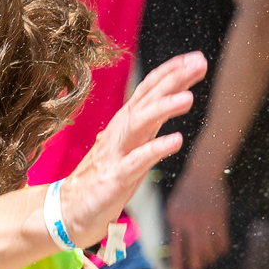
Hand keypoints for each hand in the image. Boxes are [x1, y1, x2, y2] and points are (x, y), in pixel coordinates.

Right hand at [59, 52, 202, 245]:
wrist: (69, 210)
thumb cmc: (105, 176)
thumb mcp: (131, 146)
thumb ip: (150, 124)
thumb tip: (175, 100)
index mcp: (125, 124)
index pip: (148, 90)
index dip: (170, 72)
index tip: (195, 58)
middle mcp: (120, 132)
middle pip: (146, 98)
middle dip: (173, 79)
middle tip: (199, 63)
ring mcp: (116, 153)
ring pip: (139, 123)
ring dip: (163, 108)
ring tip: (188, 98)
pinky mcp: (115, 177)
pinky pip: (138, 160)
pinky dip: (157, 148)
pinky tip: (177, 140)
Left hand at [166, 159, 229, 268]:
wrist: (203, 174)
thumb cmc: (186, 192)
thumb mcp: (173, 207)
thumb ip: (174, 226)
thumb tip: (177, 250)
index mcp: (176, 219)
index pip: (176, 247)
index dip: (178, 262)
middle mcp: (190, 222)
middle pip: (194, 252)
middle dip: (195, 265)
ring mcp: (206, 221)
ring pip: (209, 249)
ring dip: (209, 258)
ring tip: (208, 260)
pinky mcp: (220, 219)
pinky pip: (222, 241)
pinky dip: (221, 249)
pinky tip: (219, 251)